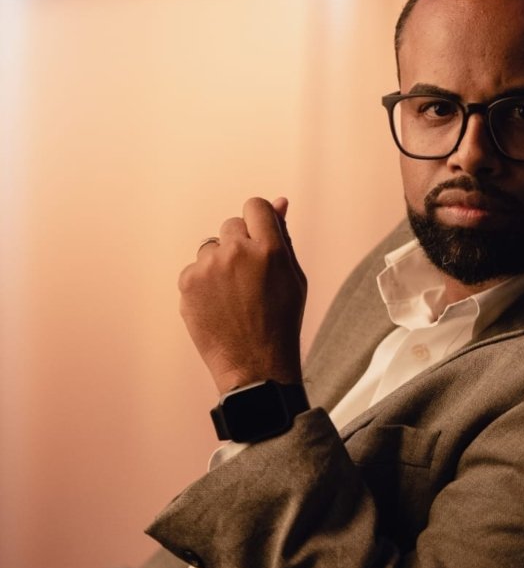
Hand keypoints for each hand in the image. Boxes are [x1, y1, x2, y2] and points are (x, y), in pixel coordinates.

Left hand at [178, 197, 306, 393]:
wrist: (256, 365)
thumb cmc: (281, 320)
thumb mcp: (293, 276)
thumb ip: (283, 237)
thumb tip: (279, 202)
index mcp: (270, 249)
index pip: (255, 206)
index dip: (258, 219)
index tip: (259, 236)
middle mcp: (237, 253)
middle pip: (232, 224)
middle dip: (240, 243)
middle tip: (249, 276)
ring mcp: (209, 267)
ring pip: (212, 247)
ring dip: (220, 263)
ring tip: (233, 295)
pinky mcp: (187, 283)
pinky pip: (195, 269)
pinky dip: (204, 283)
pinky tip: (218, 305)